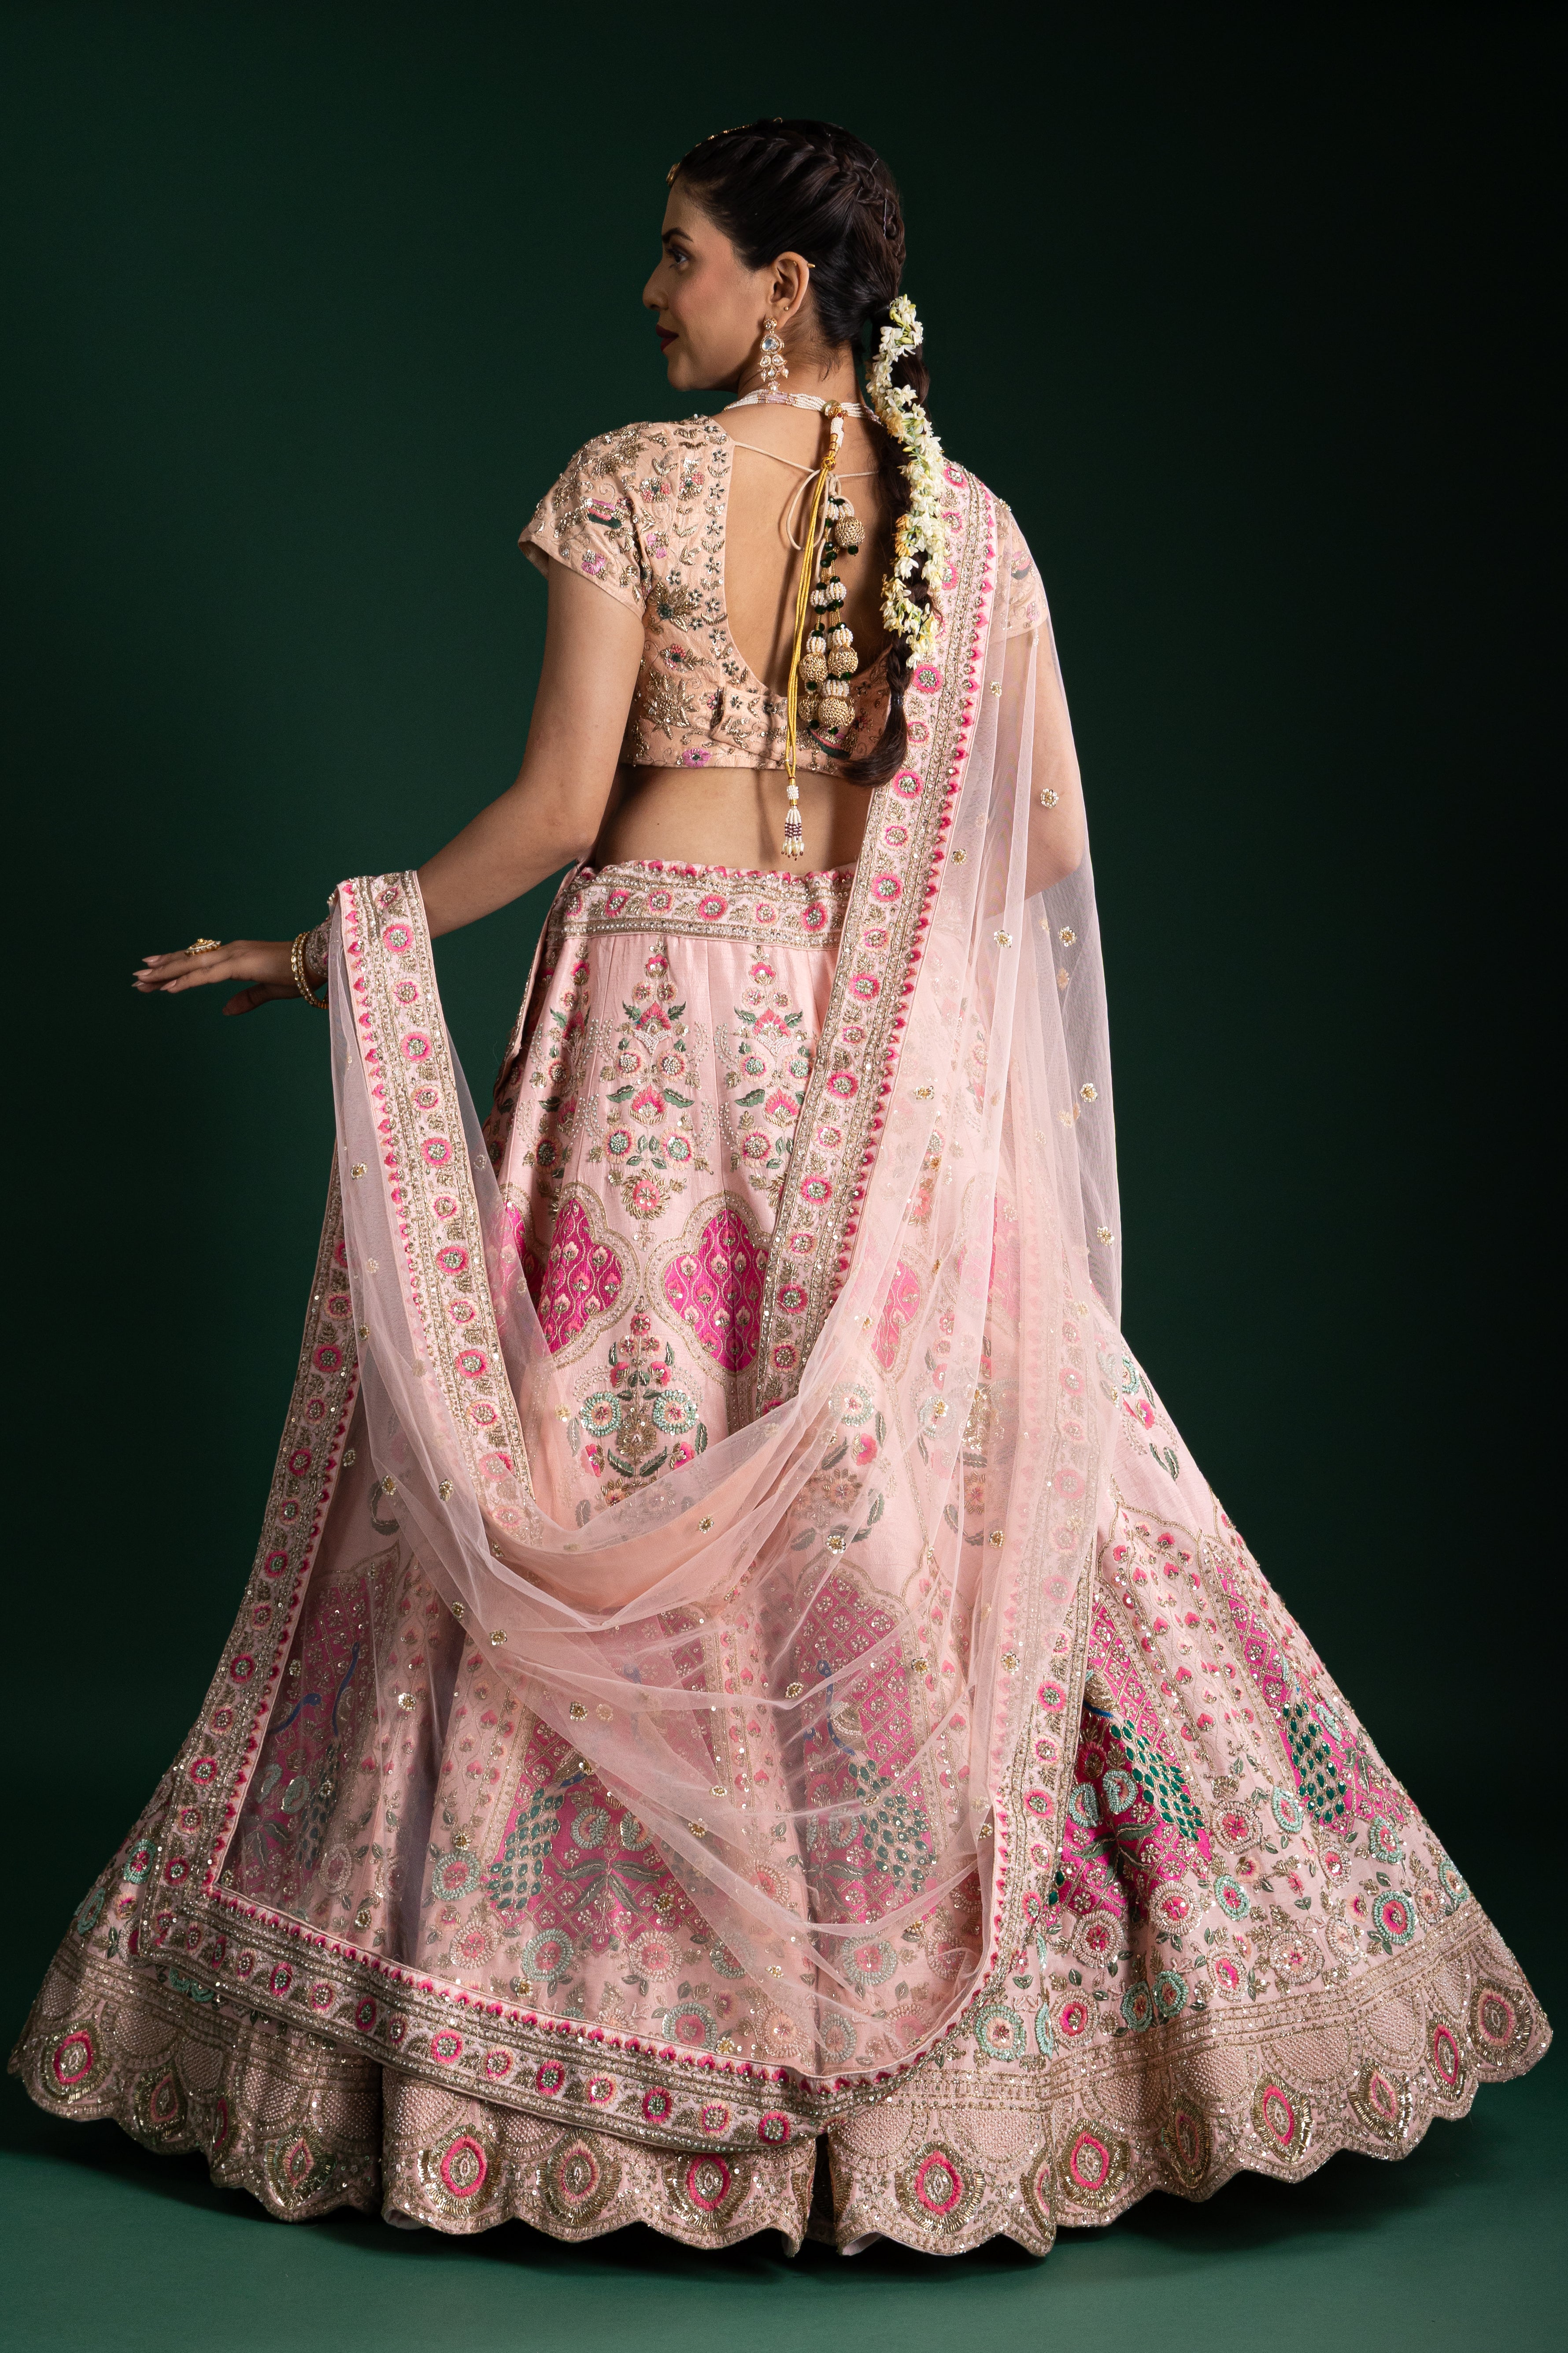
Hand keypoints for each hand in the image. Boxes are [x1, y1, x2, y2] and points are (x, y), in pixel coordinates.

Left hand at [132, 939, 300, 1015]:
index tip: (153, 973)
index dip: (174, 966)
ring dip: (165, 973)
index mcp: (235, 956)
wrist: (319, 962)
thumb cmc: (299, 975)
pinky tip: (168, 988)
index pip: (197, 961)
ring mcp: (233, 955)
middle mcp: (229, 951)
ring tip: (142, 979)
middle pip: (187, 960)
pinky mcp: (239, 964)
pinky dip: (185, 981)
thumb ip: (246, 999)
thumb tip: (224, 1010)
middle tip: (137, 976)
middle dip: (161, 969)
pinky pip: (206, 975)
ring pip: (190, 964)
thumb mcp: (268, 991)